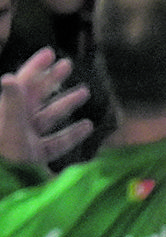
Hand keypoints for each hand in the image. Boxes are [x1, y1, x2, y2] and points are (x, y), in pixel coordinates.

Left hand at [0, 50, 90, 166]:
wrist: (6, 184)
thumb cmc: (4, 155)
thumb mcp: (9, 127)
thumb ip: (12, 103)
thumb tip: (10, 77)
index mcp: (9, 109)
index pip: (24, 82)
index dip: (36, 66)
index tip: (50, 52)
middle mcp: (17, 121)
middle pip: (36, 95)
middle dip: (53, 79)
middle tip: (68, 64)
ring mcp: (26, 138)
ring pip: (49, 116)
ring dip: (66, 103)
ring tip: (84, 92)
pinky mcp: (34, 156)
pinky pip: (56, 141)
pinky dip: (72, 134)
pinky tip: (87, 126)